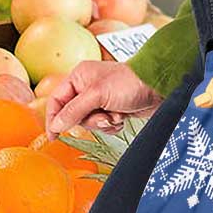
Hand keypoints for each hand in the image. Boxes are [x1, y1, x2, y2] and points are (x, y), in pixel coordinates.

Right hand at [45, 61, 162, 137]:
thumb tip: (56, 125)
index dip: (53, 118)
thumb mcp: (97, 95)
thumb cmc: (129, 83)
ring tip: (116, 115)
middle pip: (73, 115)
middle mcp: (87, 87)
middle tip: (103, 117)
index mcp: (79, 77)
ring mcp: (100, 99)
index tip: (53, 136)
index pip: (56, 100)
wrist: (158, 87)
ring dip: (103, 123)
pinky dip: (112, 125)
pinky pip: (103, 125)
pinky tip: (122, 117)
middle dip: (89, 120)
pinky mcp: (112, 109)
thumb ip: (74, 110)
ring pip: (89, 122)